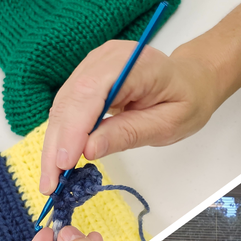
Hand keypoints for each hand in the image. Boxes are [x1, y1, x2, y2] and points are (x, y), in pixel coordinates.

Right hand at [40, 43, 217, 193]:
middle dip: (57, 143)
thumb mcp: (167, 124)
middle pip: (71, 99)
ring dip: (54, 143)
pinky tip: (59, 159)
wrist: (189, 81)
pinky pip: (67, 106)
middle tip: (51, 182)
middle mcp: (109, 57)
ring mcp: (95, 64)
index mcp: (136, 63)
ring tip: (52, 178)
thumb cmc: (185, 99)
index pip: (92, 91)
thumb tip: (88, 149)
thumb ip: (128, 133)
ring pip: (62, 104)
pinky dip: (62, 134)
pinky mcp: (87, 76)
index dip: (74, 127)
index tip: (64, 163)